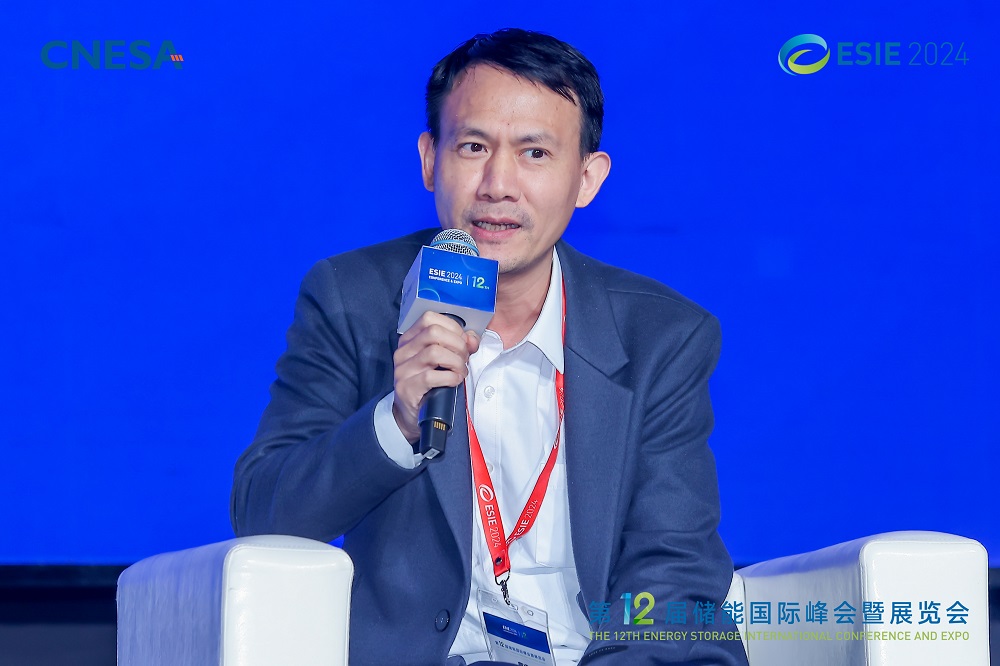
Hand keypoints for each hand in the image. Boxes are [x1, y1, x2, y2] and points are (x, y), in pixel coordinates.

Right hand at [392, 312, 479, 441]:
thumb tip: (472, 339)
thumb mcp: (443, 360)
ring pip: (434, 352)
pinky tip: (454, 381)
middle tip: (463, 359)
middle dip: (457, 345)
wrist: (413, 415)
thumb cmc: (431, 384)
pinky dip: (450, 377)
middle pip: (433, 332)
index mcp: (410, 339)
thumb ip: (459, 345)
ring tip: (460, 371)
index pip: (430, 318)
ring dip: (455, 362)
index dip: (453, 328)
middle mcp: (403, 351)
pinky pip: (431, 376)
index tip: (463, 342)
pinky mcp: (406, 388)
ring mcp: (402, 370)